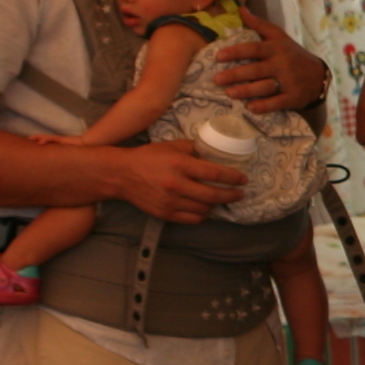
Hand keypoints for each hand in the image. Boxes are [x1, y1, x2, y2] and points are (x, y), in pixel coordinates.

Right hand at [106, 144, 244, 221]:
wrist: (121, 175)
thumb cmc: (148, 157)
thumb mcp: (172, 146)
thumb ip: (193, 148)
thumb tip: (214, 152)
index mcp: (179, 165)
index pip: (214, 174)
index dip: (232, 178)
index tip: (243, 179)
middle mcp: (176, 185)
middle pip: (213, 195)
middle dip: (231, 195)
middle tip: (240, 193)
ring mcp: (171, 202)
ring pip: (204, 209)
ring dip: (217, 205)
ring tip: (222, 199)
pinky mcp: (165, 213)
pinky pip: (192, 219)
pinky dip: (203, 215)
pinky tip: (206, 208)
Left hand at [209, 34, 311, 111]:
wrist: (319, 76)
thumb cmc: (293, 54)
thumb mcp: (279, 37)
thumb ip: (259, 25)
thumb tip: (241, 9)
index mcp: (277, 48)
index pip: (254, 48)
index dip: (236, 52)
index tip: (218, 56)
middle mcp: (283, 64)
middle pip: (256, 70)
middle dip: (235, 75)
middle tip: (216, 79)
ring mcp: (289, 82)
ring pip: (264, 87)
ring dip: (246, 91)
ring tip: (228, 93)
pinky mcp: (293, 97)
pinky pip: (277, 103)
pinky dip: (263, 106)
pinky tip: (249, 107)